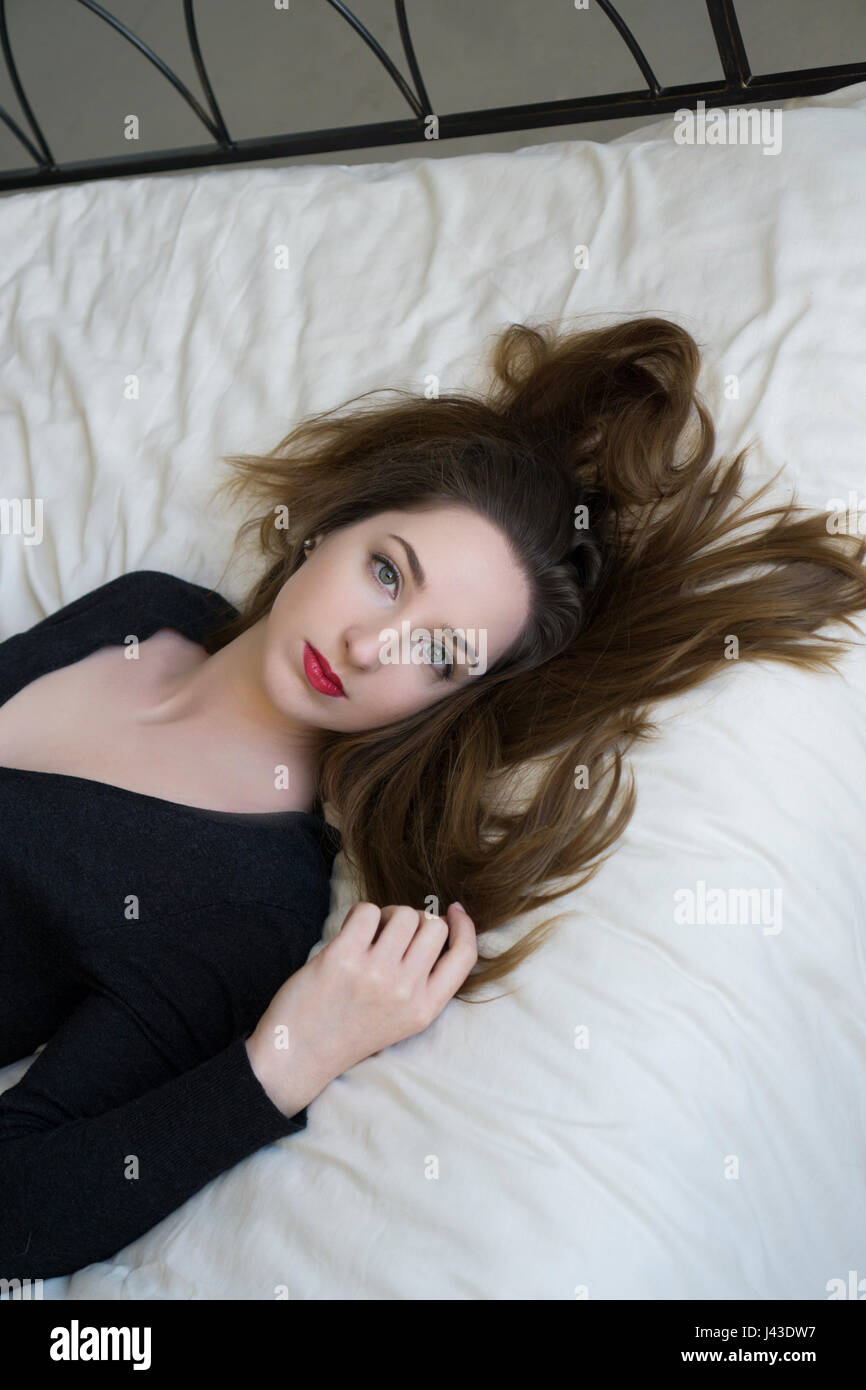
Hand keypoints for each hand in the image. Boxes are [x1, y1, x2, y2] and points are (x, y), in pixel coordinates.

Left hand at [246, 901, 477, 1116]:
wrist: (298, 1055)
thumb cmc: (348, 1031)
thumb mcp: (402, 1019)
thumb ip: (422, 982)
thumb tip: (436, 927)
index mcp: (424, 1009)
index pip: (464, 957)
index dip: (465, 927)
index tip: (454, 911)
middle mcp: (405, 991)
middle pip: (433, 927)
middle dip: (417, 920)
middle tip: (394, 932)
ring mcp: (375, 973)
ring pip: (404, 914)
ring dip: (388, 914)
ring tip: (371, 933)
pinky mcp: (343, 957)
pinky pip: (367, 911)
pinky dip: (361, 914)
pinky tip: (350, 933)